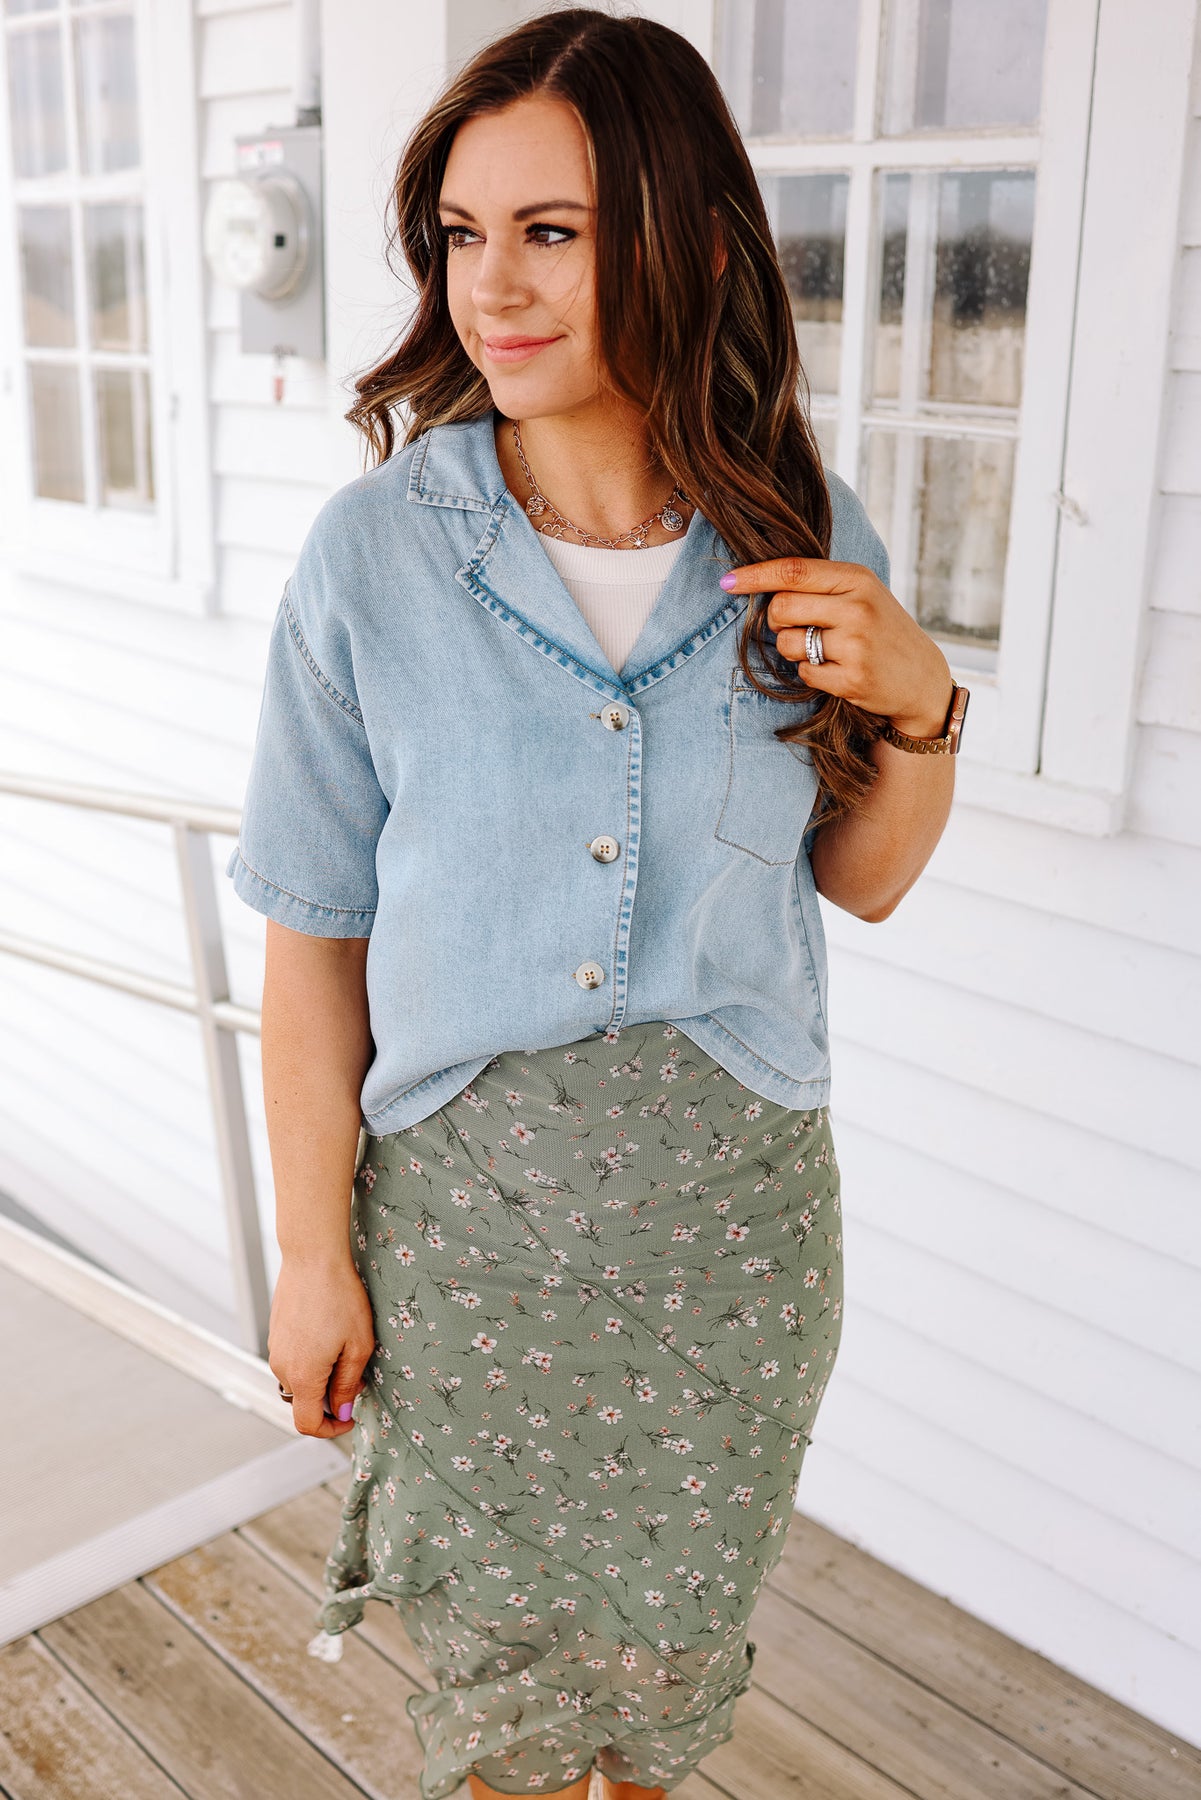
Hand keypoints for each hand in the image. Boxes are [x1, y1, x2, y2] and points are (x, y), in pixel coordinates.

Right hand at [268, 1256, 375, 1438]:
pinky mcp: (276, 1333)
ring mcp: (275, 1349)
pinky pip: (292, 1360)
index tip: (350, 1417)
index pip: (307, 1424)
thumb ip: (347, 1384)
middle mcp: (281, 1367)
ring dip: (320, 1378)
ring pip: (298, 1380)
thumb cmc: (340, 1297)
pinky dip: (310, 1360)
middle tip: (355, 1376)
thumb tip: (341, 1411)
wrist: (312, 1257)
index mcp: (303, 1376)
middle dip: (329, 1400)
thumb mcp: (357, 1345)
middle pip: (303, 1402)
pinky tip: (329, 1334)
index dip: (330, 1429)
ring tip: (344, 1349)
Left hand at [720, 557, 952, 738]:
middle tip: (794, 627)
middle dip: (776, 620)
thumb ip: (819, 586)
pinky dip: (811, 674)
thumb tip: (758, 583)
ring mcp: (855, 645)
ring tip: (823, 651)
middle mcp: (857, 608)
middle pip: (782, 608)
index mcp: (857, 579)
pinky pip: (804, 673)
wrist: (922, 678)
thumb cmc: (881, 630)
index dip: (755, 576)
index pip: (793, 571)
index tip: (728, 582)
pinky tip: (836, 670)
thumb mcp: (862, 594)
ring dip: (793, 650)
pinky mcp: (852, 679)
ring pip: (788, 643)